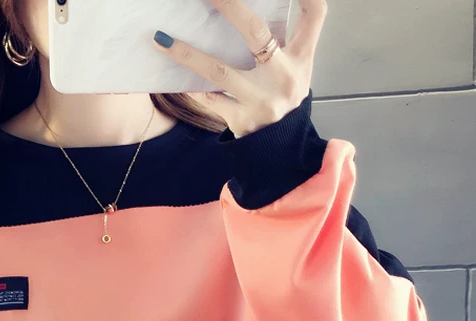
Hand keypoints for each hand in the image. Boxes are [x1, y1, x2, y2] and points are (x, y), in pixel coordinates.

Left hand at [154, 0, 326, 137]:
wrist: (281, 151)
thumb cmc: (282, 101)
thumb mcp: (294, 71)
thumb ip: (282, 43)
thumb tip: (244, 16)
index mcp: (301, 59)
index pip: (314, 15)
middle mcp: (284, 77)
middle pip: (256, 33)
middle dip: (230, 7)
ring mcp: (261, 100)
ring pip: (219, 71)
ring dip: (187, 54)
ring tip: (162, 40)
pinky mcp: (241, 120)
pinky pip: (209, 98)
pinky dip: (191, 86)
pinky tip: (172, 75)